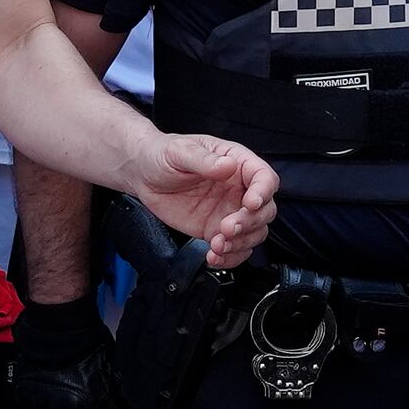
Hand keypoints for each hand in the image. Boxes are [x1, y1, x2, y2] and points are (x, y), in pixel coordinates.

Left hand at [125, 130, 277, 268]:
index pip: (264, 177)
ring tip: (217, 245)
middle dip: (250, 223)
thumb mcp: (180, 151)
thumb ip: (204, 159)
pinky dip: (230, 257)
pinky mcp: (214, 229)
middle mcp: (238, 188)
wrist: (142, 175)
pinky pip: (234, 248)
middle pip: (265, 210)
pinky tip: (214, 256)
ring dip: (241, 243)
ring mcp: (228, 211)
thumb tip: (227, 166)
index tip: (251, 203)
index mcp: (236, 162)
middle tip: (227, 228)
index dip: (263, 192)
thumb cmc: (162, 155)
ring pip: (254, 233)